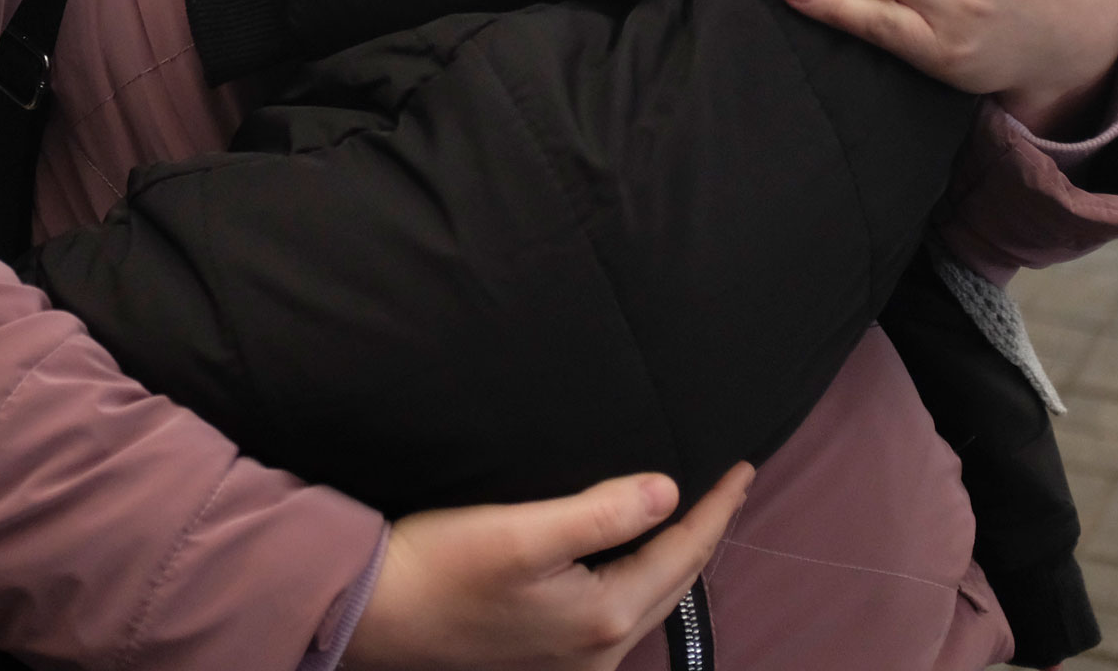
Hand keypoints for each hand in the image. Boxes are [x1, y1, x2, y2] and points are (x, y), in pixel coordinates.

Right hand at [342, 465, 753, 670]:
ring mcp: (576, 659)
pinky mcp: (550, 654)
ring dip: (678, 553)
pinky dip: (645, 574)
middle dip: (707, 530)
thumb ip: (599, 513)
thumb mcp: (520, 532)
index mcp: (602, 617)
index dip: (716, 507)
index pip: (683, 552)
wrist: (375, 613)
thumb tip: (668, 491)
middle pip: (675, 580)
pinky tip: (639, 551)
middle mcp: (599, 650)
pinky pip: (622, 608)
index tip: (743, 465)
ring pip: (651, 597)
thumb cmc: (439, 567)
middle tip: (732, 484)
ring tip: (697, 511)